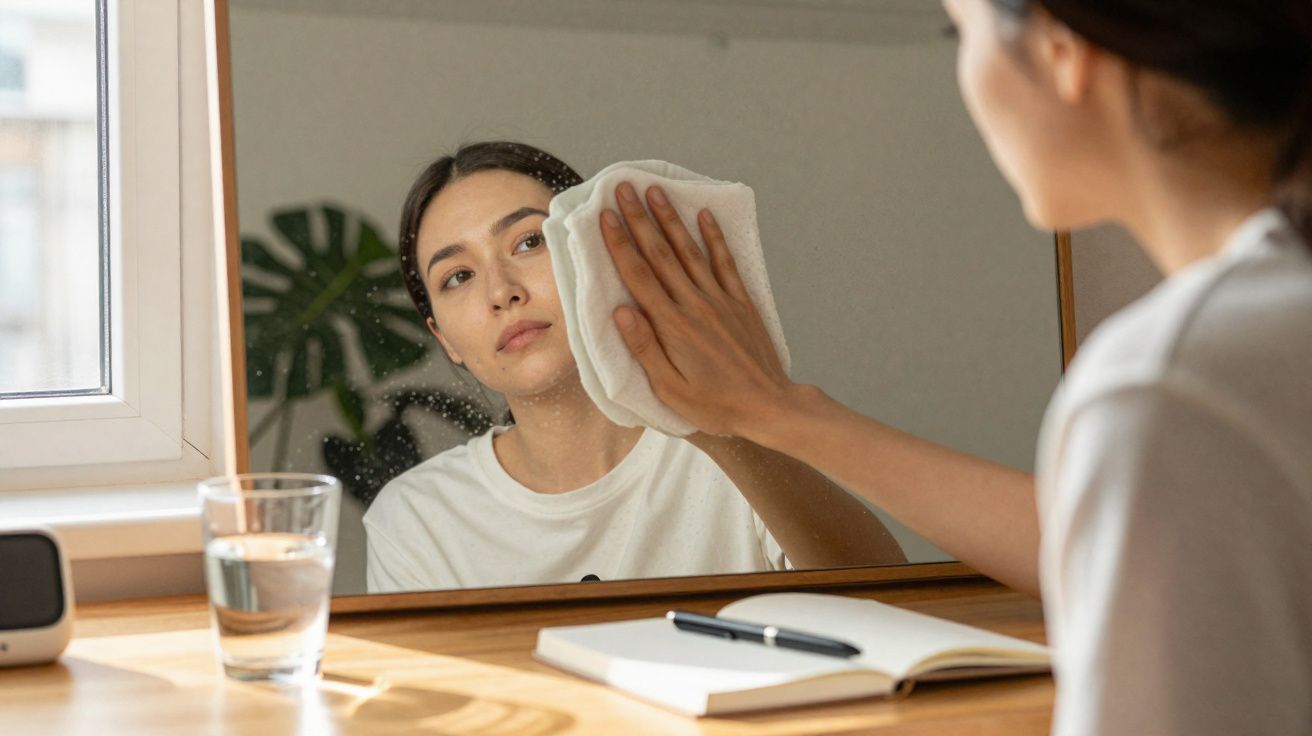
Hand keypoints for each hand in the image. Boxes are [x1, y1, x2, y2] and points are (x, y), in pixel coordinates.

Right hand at [600, 181, 794, 437]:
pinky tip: (704, 215)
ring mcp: (720, 300)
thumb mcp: (670, 388)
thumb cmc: (715, 405)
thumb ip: (644, 348)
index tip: (605, 215)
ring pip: (690, 251)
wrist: (768, 406)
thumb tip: (619, 311)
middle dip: (639, 219)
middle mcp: (694, 304)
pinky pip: (725, 262)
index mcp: (672, 325)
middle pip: (661, 254)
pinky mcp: (741, 303)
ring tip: (655, 191)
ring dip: (671, 219)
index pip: (639, 275)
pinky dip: (714, 237)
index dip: (620, 243)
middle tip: (623, 188)